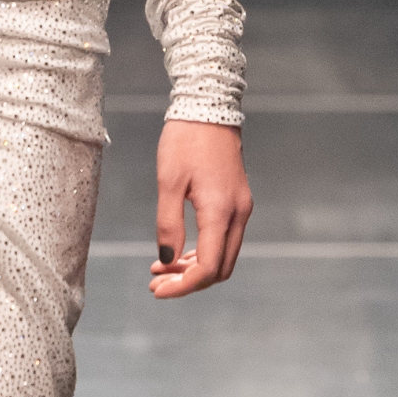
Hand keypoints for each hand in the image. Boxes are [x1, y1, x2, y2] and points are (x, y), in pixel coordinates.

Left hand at [150, 120, 251, 297]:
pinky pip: (224, 239)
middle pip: (219, 268)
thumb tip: (166, 261)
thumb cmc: (185, 140)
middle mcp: (238, 214)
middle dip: (188, 282)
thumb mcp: (168, 182)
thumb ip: (168, 225)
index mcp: (221, 212)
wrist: (209, 107)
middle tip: (156, 284)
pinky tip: (178, 253)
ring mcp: (241, 208)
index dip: (183, 286)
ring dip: (194, 268)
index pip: (207, 267)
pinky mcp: (238, 201)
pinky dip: (202, 252)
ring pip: (223, 256)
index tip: (157, 290)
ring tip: (161, 271)